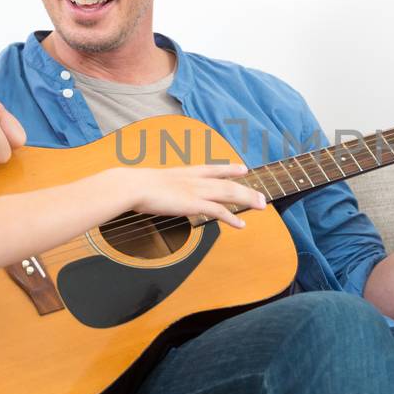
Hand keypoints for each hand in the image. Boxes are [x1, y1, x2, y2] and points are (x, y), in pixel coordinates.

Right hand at [120, 164, 266, 228]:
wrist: (132, 186)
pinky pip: (218, 211)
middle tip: (262, 196)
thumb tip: (154, 192)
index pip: (213, 169)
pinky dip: (231, 218)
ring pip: (229, 194)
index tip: (243, 169)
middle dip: (247, 190)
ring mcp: (195, 191)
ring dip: (247, 200)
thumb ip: (160, 187)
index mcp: (185, 173)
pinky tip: (241, 224)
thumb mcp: (152, 183)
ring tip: (261, 206)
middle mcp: (195, 180)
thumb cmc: (135, 186)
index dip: (229, 169)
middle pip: (228, 184)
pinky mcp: (193, 204)